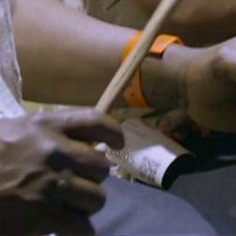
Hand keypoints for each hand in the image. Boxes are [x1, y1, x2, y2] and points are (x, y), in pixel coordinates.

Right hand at [0, 110, 123, 234]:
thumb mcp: (7, 132)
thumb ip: (38, 133)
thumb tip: (70, 143)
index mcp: (44, 126)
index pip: (96, 122)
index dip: (111, 135)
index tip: (114, 144)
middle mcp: (55, 152)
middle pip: (101, 167)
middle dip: (92, 178)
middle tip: (77, 186)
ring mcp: (51, 185)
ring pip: (96, 198)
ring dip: (86, 205)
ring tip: (70, 209)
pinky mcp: (43, 216)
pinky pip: (81, 227)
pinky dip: (80, 232)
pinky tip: (71, 231)